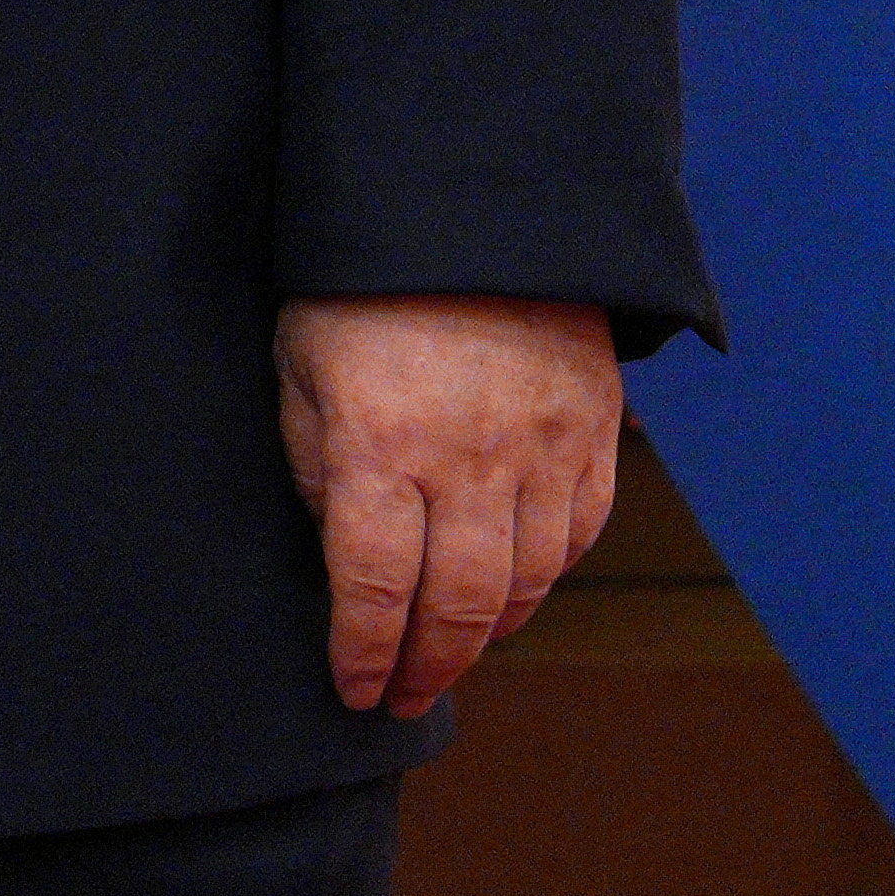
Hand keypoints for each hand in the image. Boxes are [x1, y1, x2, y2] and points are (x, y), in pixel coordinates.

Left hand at [278, 292, 620, 716]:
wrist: (471, 199)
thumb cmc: (359, 281)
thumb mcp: (299, 360)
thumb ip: (315, 458)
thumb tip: (340, 546)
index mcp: (382, 442)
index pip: (375, 587)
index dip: (364, 652)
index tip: (355, 690)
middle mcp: (471, 458)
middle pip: (460, 605)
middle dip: (428, 665)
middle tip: (405, 696)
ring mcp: (544, 446)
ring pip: (528, 580)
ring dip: (489, 633)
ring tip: (453, 653)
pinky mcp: (595, 428)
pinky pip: (580, 531)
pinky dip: (547, 576)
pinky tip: (515, 591)